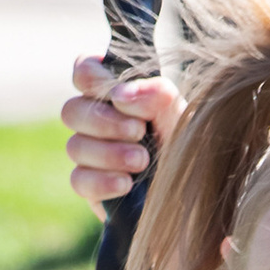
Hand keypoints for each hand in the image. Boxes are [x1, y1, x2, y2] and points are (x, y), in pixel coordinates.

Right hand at [62, 54, 183, 204]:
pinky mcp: (91, 187)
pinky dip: (102, 181)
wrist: (198, 199)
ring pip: (75, 146)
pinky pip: (78, 179)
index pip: (85, 70)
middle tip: (139, 132)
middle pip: (72, 110)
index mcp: (119, 96)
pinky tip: (126, 185)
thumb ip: (157, 96)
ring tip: (142, 161)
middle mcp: (100, 122)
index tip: (116, 94)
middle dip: (104, 121)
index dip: (91, 76)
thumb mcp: (182, 118)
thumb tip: (122, 93)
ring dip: (109, 152)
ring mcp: (92, 155)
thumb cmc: (190, 151)